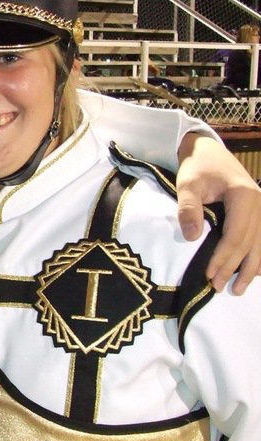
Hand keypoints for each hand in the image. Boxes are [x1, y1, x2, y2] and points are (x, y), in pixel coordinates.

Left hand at [176, 132, 260, 293]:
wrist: (207, 151)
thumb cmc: (197, 167)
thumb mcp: (187, 183)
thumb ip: (188, 208)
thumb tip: (193, 237)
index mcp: (244, 196)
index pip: (236, 235)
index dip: (224, 258)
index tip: (209, 275)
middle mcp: (259, 203)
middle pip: (249, 243)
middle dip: (235, 268)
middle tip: (219, 288)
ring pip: (259, 244)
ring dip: (250, 268)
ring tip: (238, 289)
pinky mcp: (257, 211)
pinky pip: (260, 238)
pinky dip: (256, 256)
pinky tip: (251, 272)